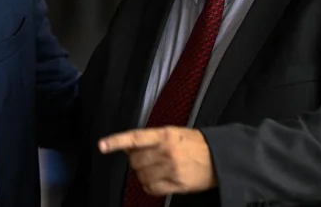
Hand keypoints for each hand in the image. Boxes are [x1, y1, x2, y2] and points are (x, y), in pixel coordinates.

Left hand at [98, 126, 215, 195]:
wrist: (219, 157)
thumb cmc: (195, 144)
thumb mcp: (173, 133)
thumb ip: (151, 138)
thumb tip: (127, 146)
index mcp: (165, 134)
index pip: (135, 137)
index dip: (116, 141)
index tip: (102, 145)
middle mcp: (166, 151)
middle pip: (135, 160)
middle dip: (136, 160)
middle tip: (147, 158)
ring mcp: (171, 168)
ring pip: (141, 175)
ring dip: (143, 173)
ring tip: (155, 168)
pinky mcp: (177, 184)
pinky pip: (151, 188)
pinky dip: (148, 185)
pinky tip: (156, 180)